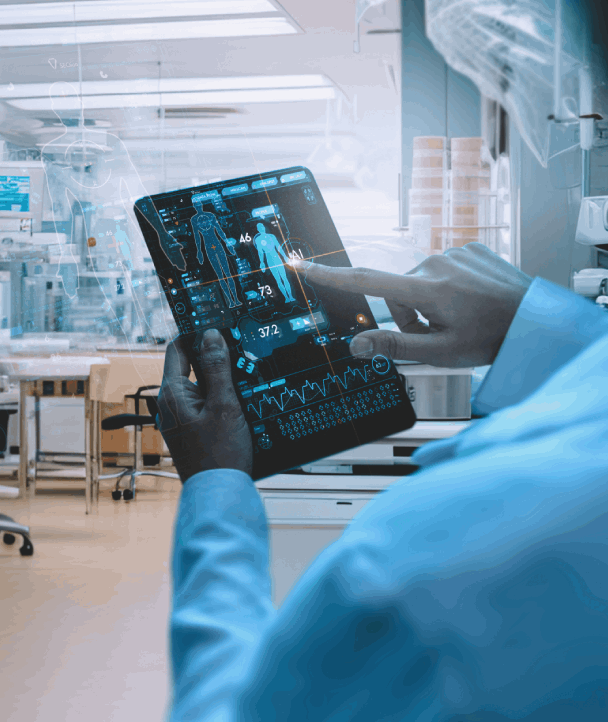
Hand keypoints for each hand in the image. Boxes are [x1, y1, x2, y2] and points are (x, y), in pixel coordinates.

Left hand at [157, 331, 252, 479]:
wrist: (219, 493)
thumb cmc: (220, 455)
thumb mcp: (224, 405)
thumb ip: (216, 368)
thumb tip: (209, 336)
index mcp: (172, 393)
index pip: (177, 349)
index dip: (196, 334)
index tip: (217, 325)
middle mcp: (170, 403)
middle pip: (191, 366)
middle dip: (214, 358)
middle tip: (241, 351)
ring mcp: (179, 417)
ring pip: (201, 386)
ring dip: (221, 381)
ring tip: (247, 378)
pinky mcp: (190, 429)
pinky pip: (205, 404)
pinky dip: (221, 398)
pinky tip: (242, 402)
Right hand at [290, 243, 531, 366]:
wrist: (538, 320)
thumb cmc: (494, 338)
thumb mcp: (441, 352)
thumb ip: (394, 347)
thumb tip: (356, 346)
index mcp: (427, 289)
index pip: (366, 281)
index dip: (331, 276)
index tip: (303, 265)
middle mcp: (438, 263)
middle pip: (400, 292)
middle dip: (411, 315)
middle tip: (440, 333)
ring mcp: (456, 253)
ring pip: (422, 282)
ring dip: (432, 301)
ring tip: (462, 318)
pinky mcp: (471, 248)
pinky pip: (445, 269)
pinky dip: (451, 287)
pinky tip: (472, 300)